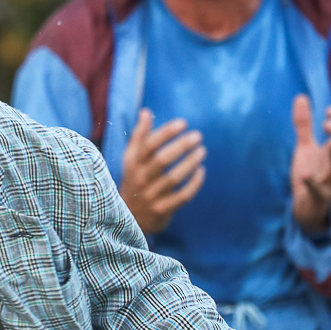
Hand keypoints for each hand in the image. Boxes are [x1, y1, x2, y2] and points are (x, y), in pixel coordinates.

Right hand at [120, 109, 205, 233]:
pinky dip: (194, 184)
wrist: (128, 218)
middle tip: (198, 135)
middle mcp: (141, 179)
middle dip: (180, 146)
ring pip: (173, 178)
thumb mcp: (131, 159)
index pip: (148, 145)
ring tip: (202, 150)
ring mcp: (151, 196)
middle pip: (161, 160)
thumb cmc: (134, 181)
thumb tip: (146, 112)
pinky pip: (182, 196)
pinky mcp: (162, 210)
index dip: (166, 133)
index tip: (183, 123)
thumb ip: (139, 136)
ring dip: (189, 163)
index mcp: (133, 164)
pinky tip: (201, 171)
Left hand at [291, 96, 330, 232]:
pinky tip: (305, 175)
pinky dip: (313, 183)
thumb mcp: (305, 147)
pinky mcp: (319, 197)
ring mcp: (330, 182)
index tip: (327, 110)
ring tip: (329, 141)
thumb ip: (304, 124)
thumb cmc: (310, 173)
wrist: (305, 206)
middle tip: (326, 123)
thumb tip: (301, 97)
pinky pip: (319, 191)